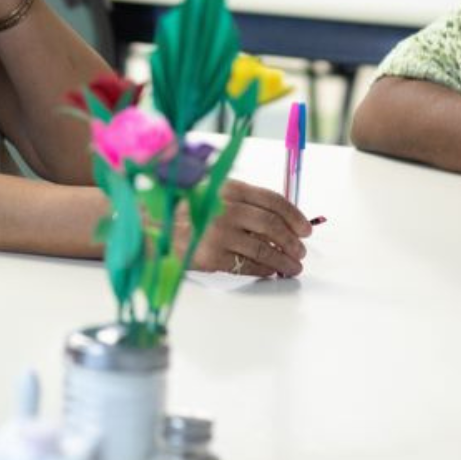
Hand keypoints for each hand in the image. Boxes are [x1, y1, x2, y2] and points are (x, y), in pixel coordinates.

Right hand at [182, 179, 312, 276]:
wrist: (154, 228)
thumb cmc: (189, 210)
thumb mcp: (216, 193)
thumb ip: (246, 201)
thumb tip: (283, 221)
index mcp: (231, 189)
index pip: (273, 201)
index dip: (294, 216)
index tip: (305, 229)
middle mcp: (226, 209)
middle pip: (272, 226)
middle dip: (292, 241)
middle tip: (301, 250)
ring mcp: (218, 234)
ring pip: (263, 249)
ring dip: (284, 260)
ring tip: (294, 266)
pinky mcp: (211, 257)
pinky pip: (246, 265)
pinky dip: (264, 269)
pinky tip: (271, 270)